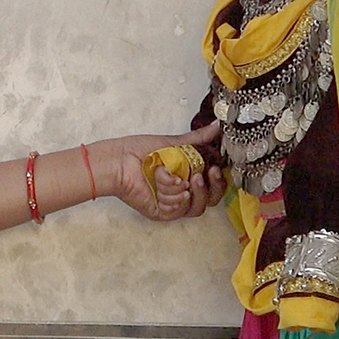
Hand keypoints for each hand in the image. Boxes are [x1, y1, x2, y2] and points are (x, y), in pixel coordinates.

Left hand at [101, 122, 225, 221]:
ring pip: (197, 207)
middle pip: (210, 199)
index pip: (213, 183)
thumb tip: (217, 127)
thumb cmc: (140, 151)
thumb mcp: (174, 142)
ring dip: (193, 192)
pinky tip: (164, 185)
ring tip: (184, 180)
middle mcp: (182, 190)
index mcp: (187, 175)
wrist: (120, 161)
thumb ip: (198, 138)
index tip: (216, 166)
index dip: (219, 178)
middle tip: (206, 174)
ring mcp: (173, 202)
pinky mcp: (163, 211)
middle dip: (212, 188)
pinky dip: (173, 196)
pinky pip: (179, 210)